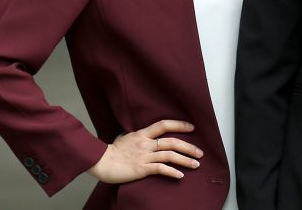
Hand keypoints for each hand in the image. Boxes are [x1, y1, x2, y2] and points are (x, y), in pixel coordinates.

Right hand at [87, 119, 202, 182]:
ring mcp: (144, 156)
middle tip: (200, 152)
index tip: (191, 128)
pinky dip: (172, 172)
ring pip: (170, 155)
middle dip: (189, 147)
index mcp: (142, 134)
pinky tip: (180, 175)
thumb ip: (134, 135)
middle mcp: (145, 143)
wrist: (101, 161)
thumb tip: (136, 132)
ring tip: (196, 164)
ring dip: (185, 160)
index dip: (179, 125)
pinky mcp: (142, 168)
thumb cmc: (111, 151)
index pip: (163, 125)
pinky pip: (161, 169)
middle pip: (172, 142)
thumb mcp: (123, 137)